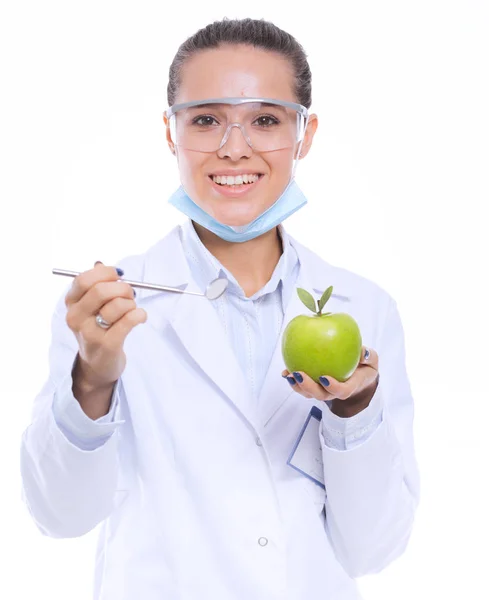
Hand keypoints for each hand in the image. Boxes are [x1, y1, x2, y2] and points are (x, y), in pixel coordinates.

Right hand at [65, 261, 146, 391]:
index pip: (83, 279)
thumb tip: (101, 264)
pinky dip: (139, 315)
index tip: (118, 276)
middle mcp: (76, 318)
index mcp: (71, 303)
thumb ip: (95, 284)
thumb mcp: (90, 308)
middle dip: (123, 288)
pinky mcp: (107, 345)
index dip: (105, 273)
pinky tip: (140, 317)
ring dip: (131, 304)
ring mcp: (89, 333)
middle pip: (101, 291)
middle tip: (130, 294)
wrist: (97, 366)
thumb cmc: (98, 330)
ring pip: (117, 305)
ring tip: (132, 310)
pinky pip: (128, 321)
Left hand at [282, 346, 378, 417]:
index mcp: (349, 386)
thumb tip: (363, 352)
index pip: (341, 391)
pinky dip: (292, 379)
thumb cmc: (365, 367)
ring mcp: (322, 390)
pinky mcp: (314, 385)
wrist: (357, 375)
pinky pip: (301, 385)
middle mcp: (333, 391)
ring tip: (288, 375)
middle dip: (308, 387)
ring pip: (308, 393)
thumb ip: (369, 357)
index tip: (324, 378)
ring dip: (297, 386)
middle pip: (320, 395)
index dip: (333, 387)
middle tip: (299, 374)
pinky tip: (284, 371)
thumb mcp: (372, 361)